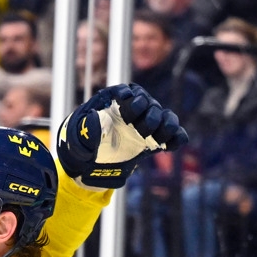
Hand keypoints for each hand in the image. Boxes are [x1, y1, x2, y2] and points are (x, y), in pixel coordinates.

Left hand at [56, 83, 188, 187]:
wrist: (89, 165)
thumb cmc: (83, 146)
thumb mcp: (79, 139)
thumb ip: (88, 129)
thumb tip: (98, 118)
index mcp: (115, 105)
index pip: (126, 92)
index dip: (127, 93)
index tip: (125, 98)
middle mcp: (134, 111)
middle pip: (149, 104)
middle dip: (148, 113)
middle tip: (142, 129)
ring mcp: (146, 125)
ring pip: (165, 117)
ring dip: (166, 124)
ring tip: (158, 137)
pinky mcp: (154, 141)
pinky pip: (173, 136)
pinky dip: (176, 138)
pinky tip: (170, 146)